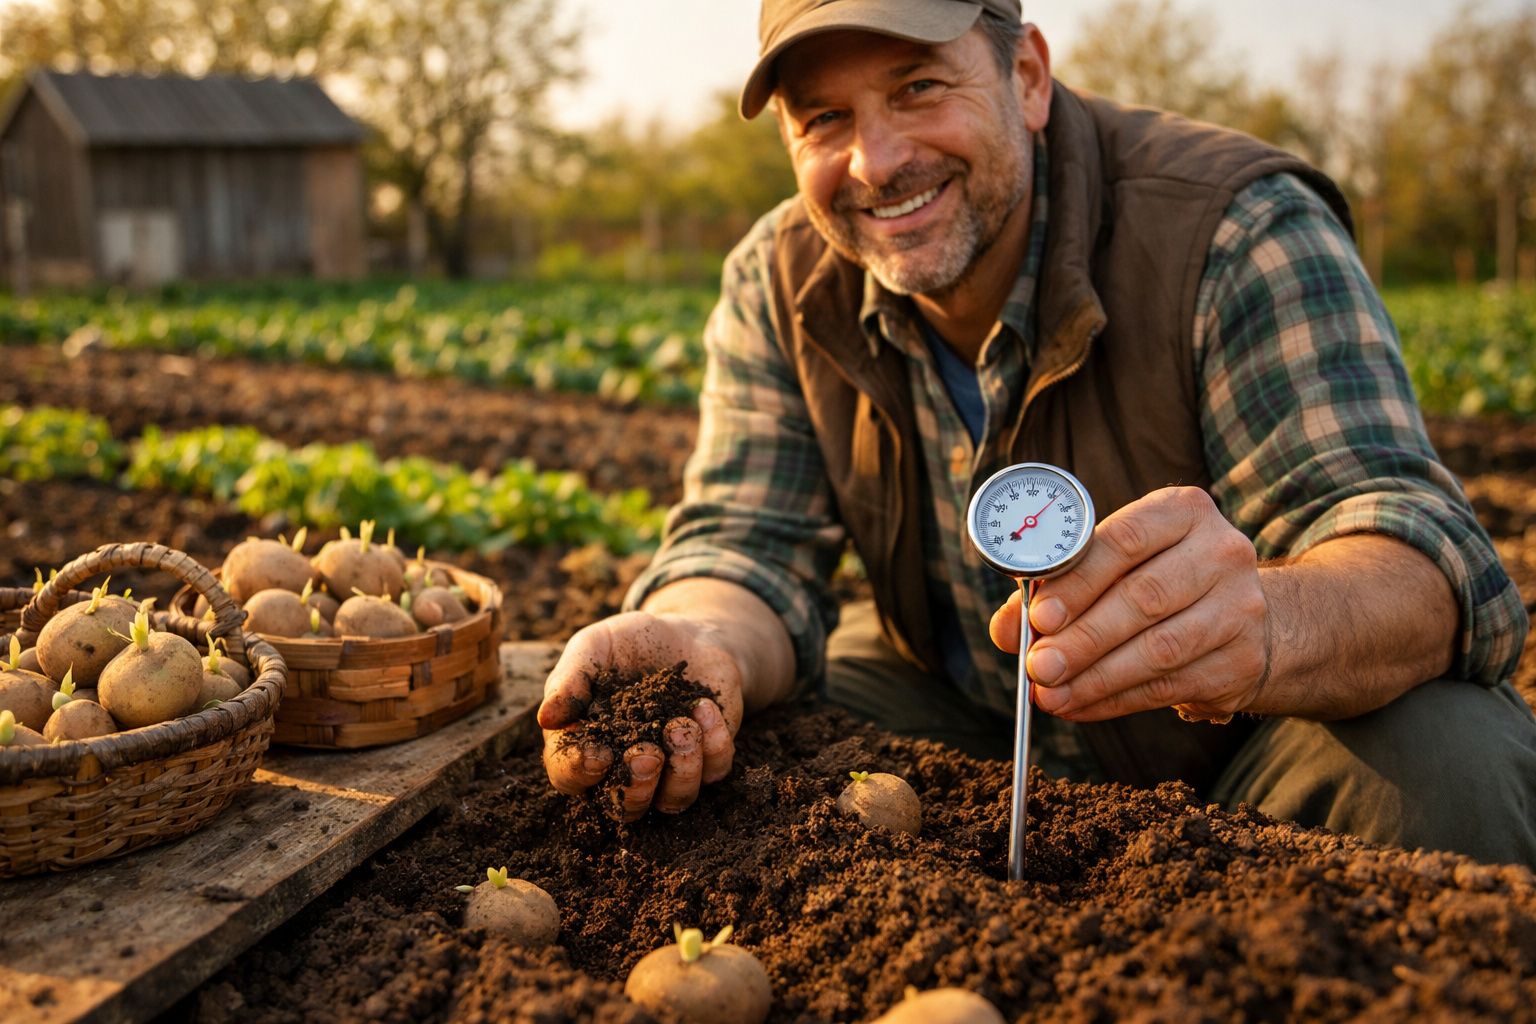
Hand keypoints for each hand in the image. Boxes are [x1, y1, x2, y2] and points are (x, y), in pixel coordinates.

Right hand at [538, 610, 742, 819]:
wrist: (687, 633)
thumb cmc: (630, 643)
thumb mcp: (595, 646)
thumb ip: (570, 679)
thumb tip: (546, 717)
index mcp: (585, 745)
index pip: (570, 777)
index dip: (579, 772)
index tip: (598, 752)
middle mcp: (625, 768)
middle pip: (625, 807)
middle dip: (636, 787)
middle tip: (647, 754)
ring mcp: (671, 769)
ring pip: (675, 800)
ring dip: (681, 770)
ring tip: (682, 725)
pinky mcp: (709, 758)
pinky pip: (715, 772)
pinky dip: (714, 745)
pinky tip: (705, 707)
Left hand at [988, 487, 1270, 722]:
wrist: (1245, 620)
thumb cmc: (1157, 580)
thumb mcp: (1112, 564)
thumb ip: (1055, 588)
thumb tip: (1005, 628)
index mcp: (1183, 511)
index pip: (1126, 541)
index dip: (1078, 582)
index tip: (1039, 617)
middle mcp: (1220, 552)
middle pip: (1143, 598)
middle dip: (1082, 638)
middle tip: (1039, 665)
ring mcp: (1239, 607)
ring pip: (1159, 649)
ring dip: (1095, 677)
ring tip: (1050, 693)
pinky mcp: (1242, 660)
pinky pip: (1169, 686)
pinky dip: (1115, 700)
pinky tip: (1078, 705)